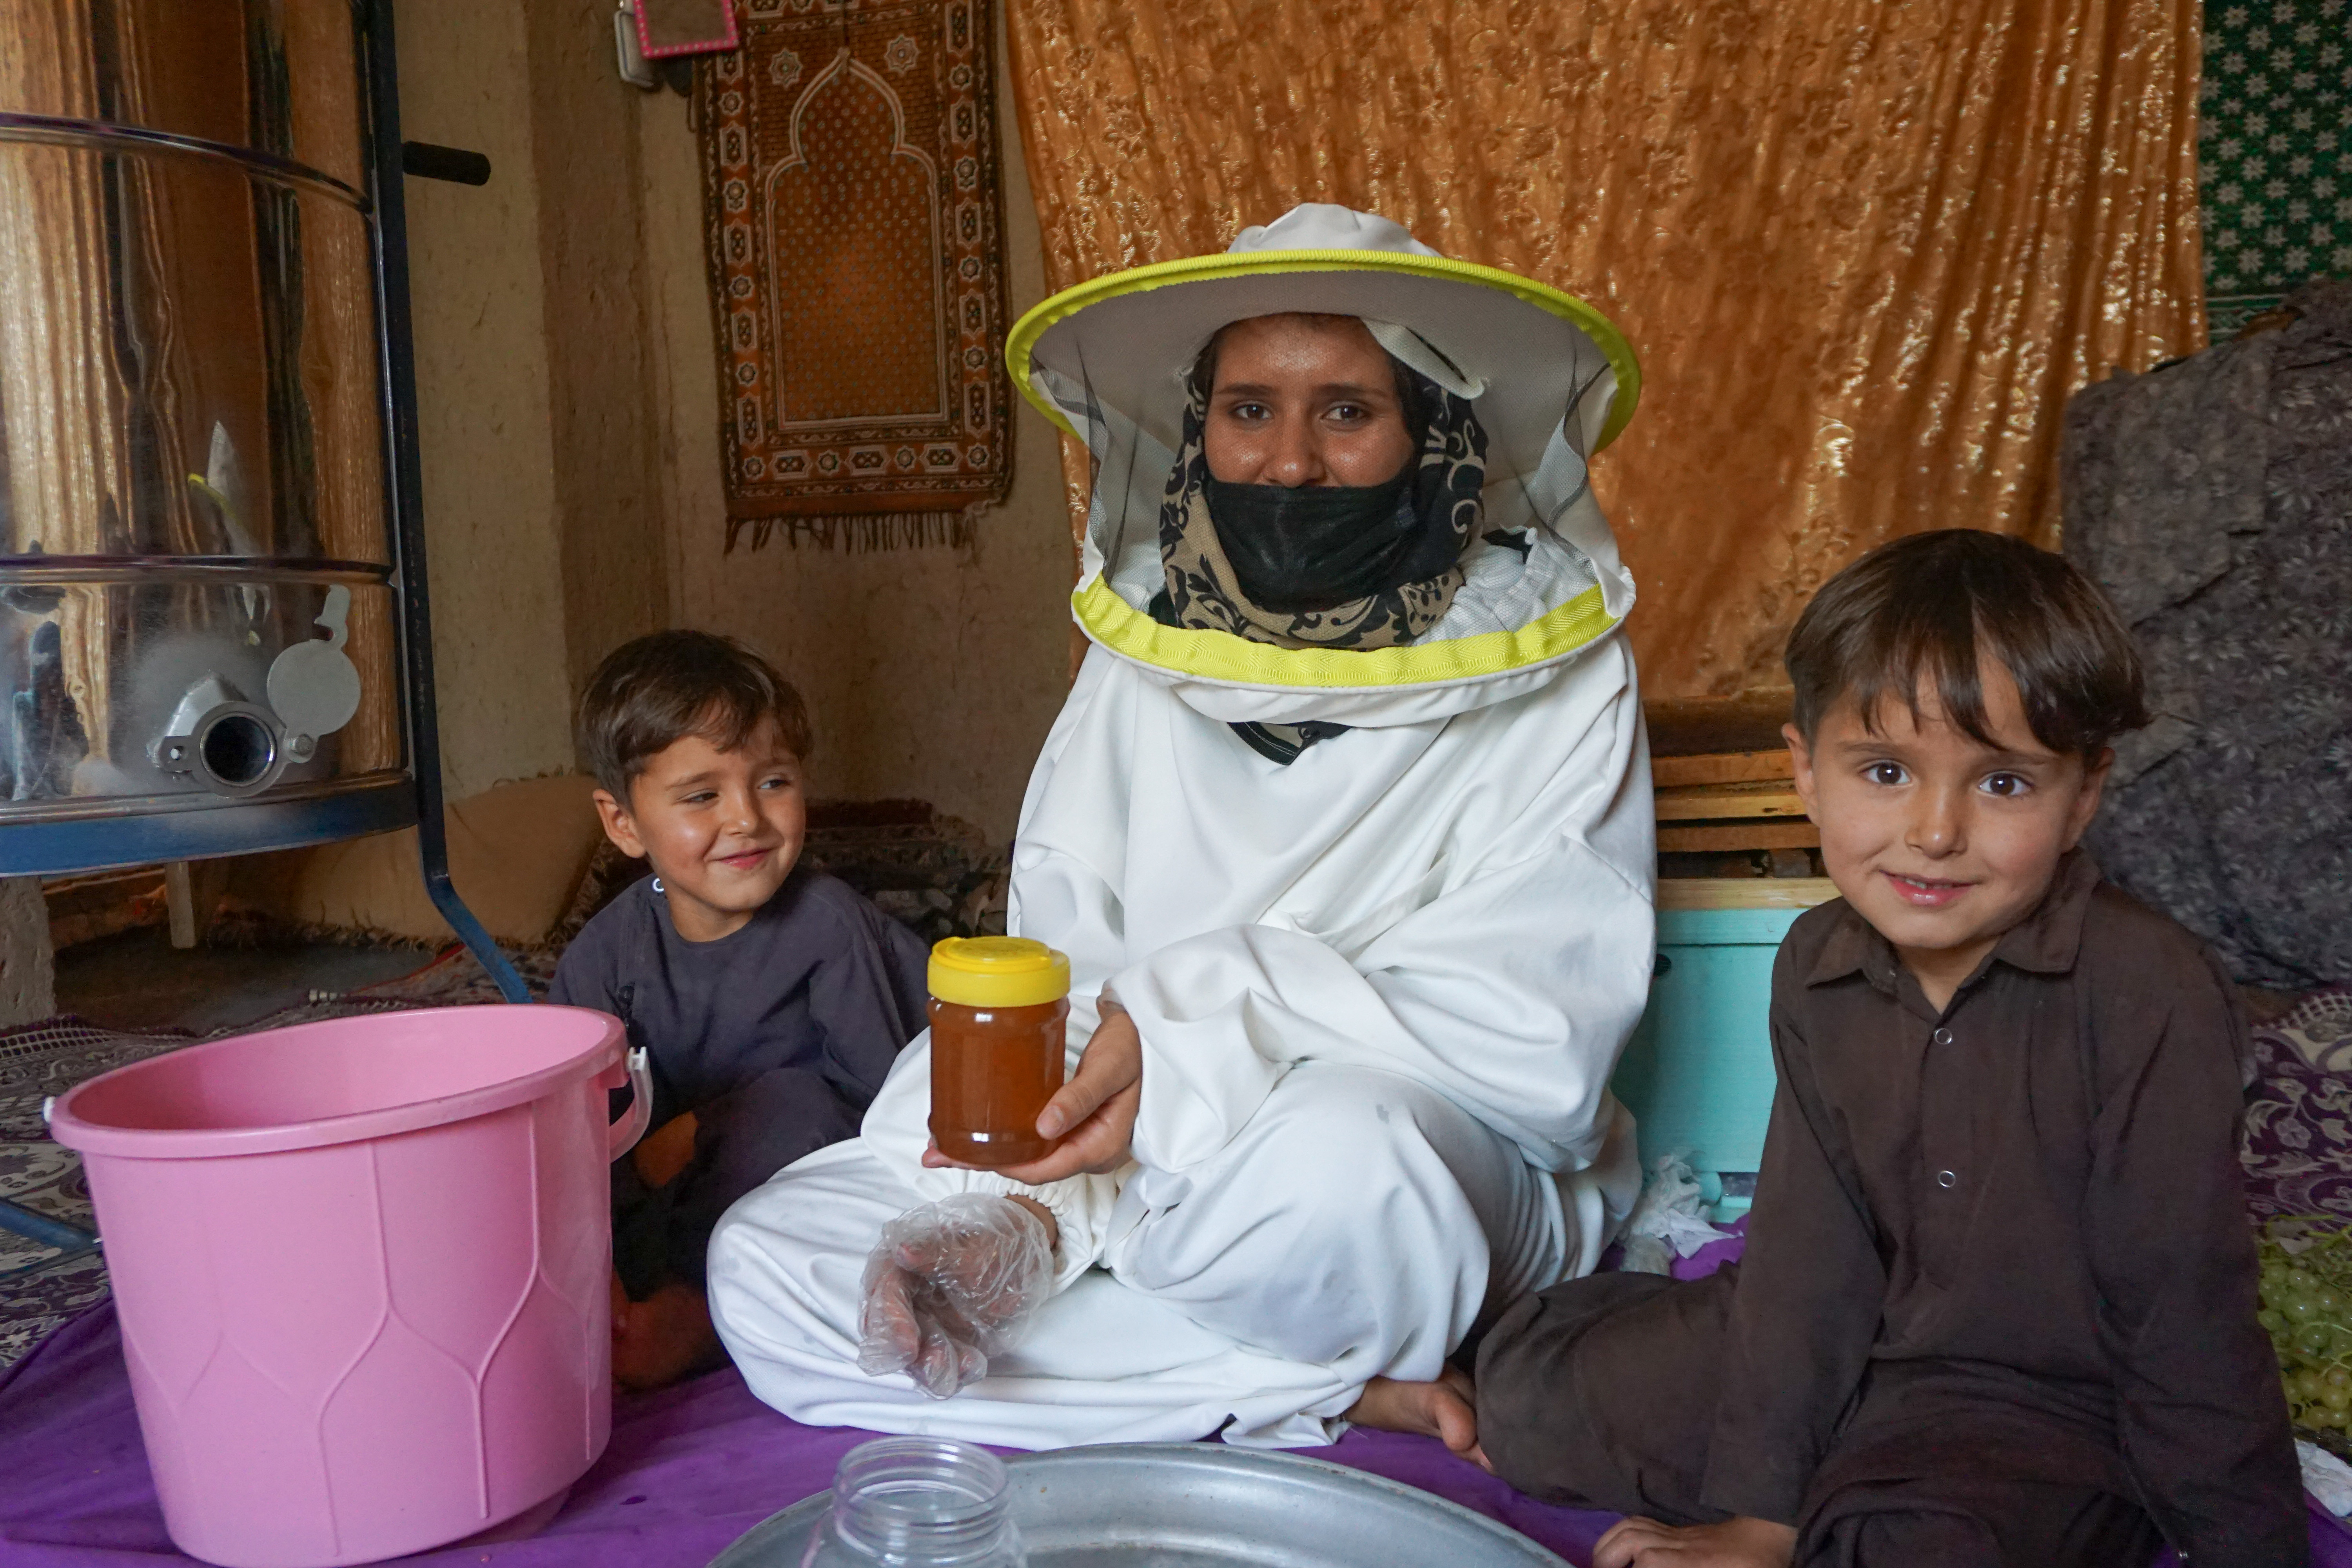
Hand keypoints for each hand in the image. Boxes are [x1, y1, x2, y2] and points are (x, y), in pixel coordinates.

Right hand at [856, 1195, 1054, 1398]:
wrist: (1021, 1262)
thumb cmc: (991, 1244)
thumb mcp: (970, 1245)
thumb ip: (934, 1251)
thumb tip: (902, 1250)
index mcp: (899, 1266)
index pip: (883, 1295)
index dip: (890, 1322)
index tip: (907, 1344)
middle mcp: (903, 1301)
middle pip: (888, 1337)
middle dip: (909, 1356)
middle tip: (933, 1363)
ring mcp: (923, 1328)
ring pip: (914, 1360)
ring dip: (933, 1369)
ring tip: (962, 1363)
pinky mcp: (943, 1347)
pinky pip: (943, 1369)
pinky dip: (956, 1371)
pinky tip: (973, 1363)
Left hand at [924, 1000, 1141, 1183]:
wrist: (1148, 1030)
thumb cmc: (1134, 1047)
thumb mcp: (1109, 1069)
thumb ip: (1080, 1098)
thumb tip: (1044, 1128)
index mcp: (1101, 1147)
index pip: (1046, 1168)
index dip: (1005, 1166)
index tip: (967, 1157)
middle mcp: (1088, 1151)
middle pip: (1032, 1166)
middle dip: (985, 1162)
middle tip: (936, 1153)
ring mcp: (1080, 1139)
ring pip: (1030, 1154)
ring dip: (990, 1151)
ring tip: (945, 1143)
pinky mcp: (1072, 1125)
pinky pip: (1036, 1139)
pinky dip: (1007, 1136)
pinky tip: (980, 1129)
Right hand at [1593, 1516, 1796, 1567]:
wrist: (1768, 1538)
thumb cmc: (1756, 1566)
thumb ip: (1689, 1567)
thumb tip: (1652, 1562)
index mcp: (1695, 1562)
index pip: (1649, 1560)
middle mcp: (1681, 1544)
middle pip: (1631, 1537)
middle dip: (1607, 1557)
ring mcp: (1677, 1533)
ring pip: (1631, 1526)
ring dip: (1607, 1544)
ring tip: (1600, 1564)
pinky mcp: (1677, 1531)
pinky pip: (1639, 1523)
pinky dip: (1619, 1534)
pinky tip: (1615, 1550)